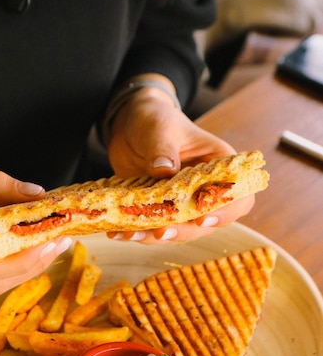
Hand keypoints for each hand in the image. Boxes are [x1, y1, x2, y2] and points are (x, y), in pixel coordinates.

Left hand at [107, 80, 253, 243]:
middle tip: (160, 232)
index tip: (202, 218)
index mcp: (219, 167)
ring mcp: (181, 203)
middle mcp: (205, 190)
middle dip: (183, 231)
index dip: (225, 212)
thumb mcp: (160, 128)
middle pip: (205, 222)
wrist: (130, 124)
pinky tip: (118, 232)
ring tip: (131, 234)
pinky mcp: (159, 210)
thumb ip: (163, 149)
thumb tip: (164, 170)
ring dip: (155, 237)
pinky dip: (136, 232)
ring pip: (178, 230)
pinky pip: (152, 227)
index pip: (237, 196)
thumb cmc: (156, 118)